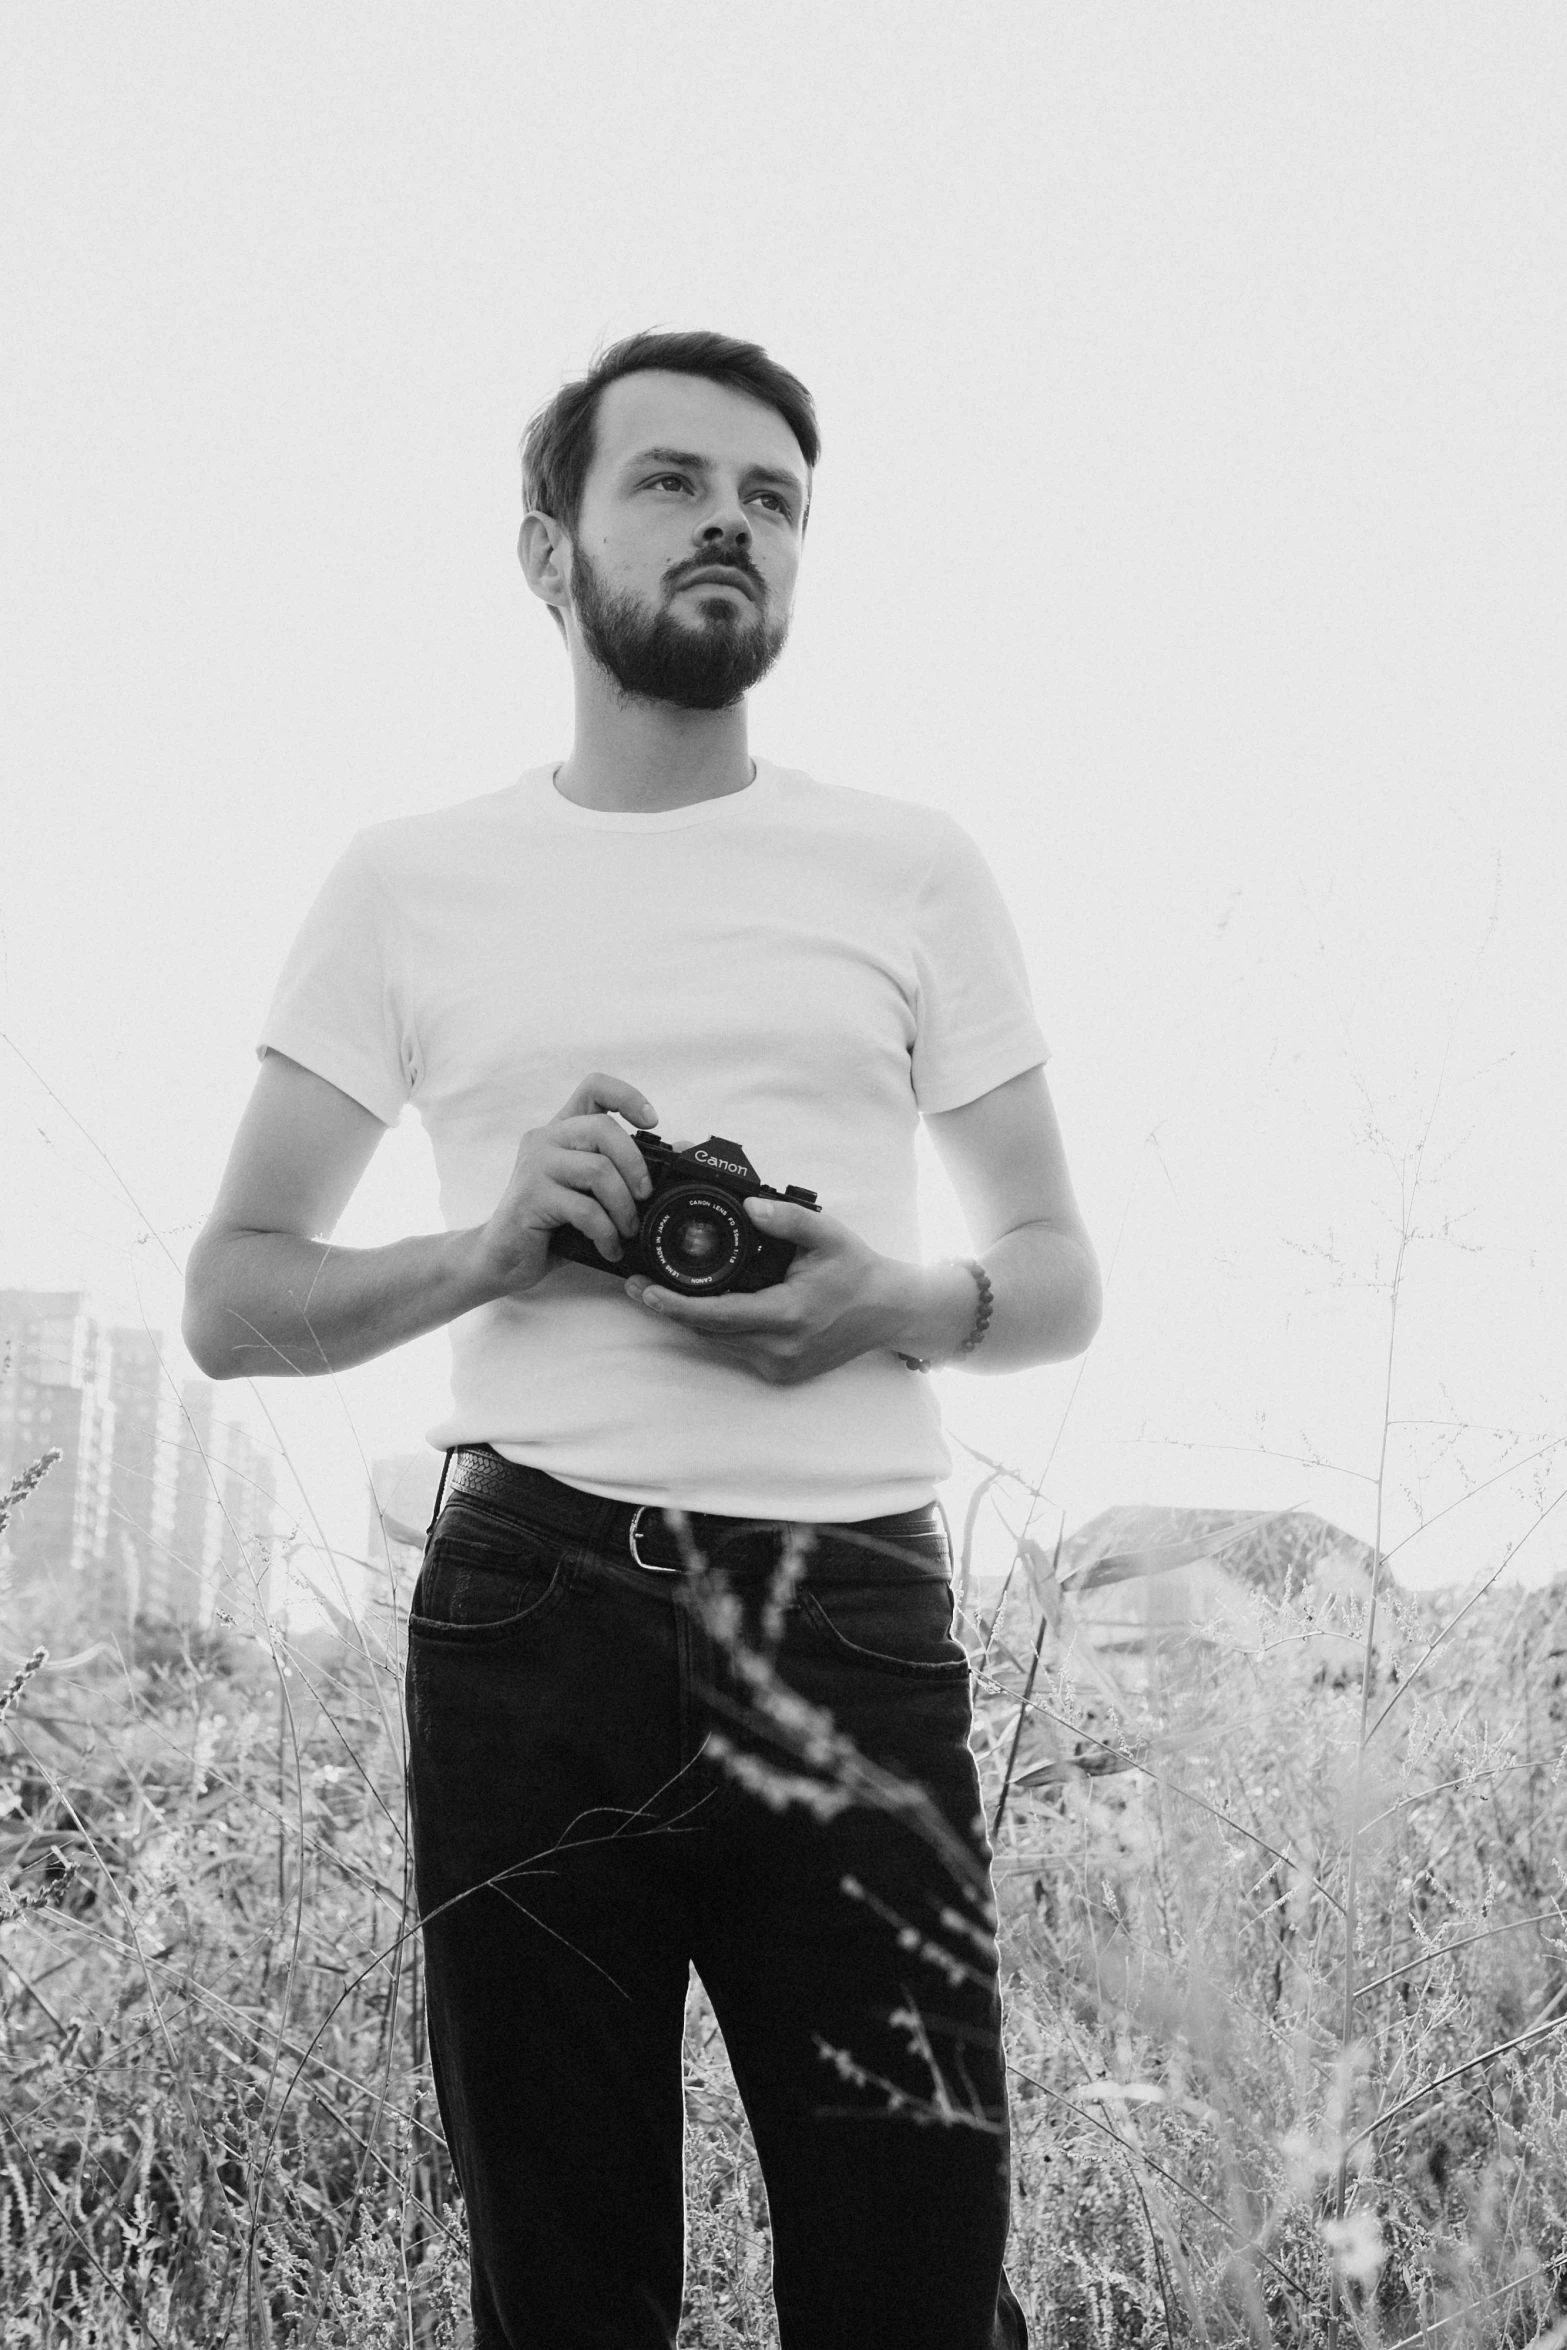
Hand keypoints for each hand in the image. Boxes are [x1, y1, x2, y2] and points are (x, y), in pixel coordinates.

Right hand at [473, 1073, 657, 1295]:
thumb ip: (623, 1172)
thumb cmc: (552, 1224)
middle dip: (635, 1164)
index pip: (594, 1088)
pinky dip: (606, 1233)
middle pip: (603, 1127)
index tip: (652, 1121)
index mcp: (562, 1131)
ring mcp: (535, 1166)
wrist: (505, 1257)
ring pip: (598, 1169)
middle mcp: (546, 1139)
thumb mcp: (592, 1193)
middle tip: (644, 1195)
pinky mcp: (530, 1197)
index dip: (628, 1097)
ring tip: (627, 1229)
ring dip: (623, 1206)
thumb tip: (681, 1149)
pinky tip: (609, 1247)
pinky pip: (585, 1209)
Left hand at [623, 1197, 908, 1384]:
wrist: (891, 1312)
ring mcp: (780, 1365)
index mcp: (788, 1315)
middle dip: (670, 1309)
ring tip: (657, 1292)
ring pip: (718, 1342)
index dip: (674, 1304)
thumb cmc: (859, 1272)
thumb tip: (749, 1203)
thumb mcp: (829, 1235)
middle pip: (708, 1331)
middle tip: (637, 1285)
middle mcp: (780, 1348)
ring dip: (689, 1319)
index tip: (645, 1290)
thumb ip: (788, 1218)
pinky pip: (736, 1348)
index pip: (716, 1315)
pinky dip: (716, 1327)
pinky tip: (701, 1306)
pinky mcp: (781, 1372)